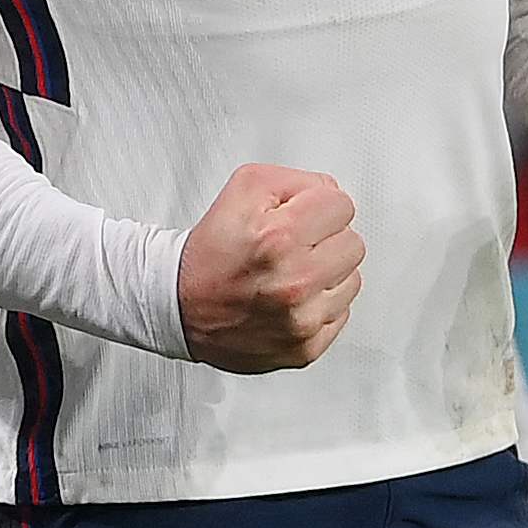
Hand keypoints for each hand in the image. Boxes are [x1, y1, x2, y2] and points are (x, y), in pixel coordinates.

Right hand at [175, 165, 362, 371]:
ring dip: (325, 276)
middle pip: (353, 244)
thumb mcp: (244, 189)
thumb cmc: (208, 254)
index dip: (317, 208)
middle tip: (290, 250)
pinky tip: (290, 302)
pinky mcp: (303, 348)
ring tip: (288, 276)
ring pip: (351, 281)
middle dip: (324, 241)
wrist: (175, 306)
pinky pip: (339, 316)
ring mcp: (300, 320)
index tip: (296, 220)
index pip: (342, 206)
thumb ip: (296, 180)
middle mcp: (293, 281)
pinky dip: (318, 308)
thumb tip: (330, 195)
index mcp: (280, 237)